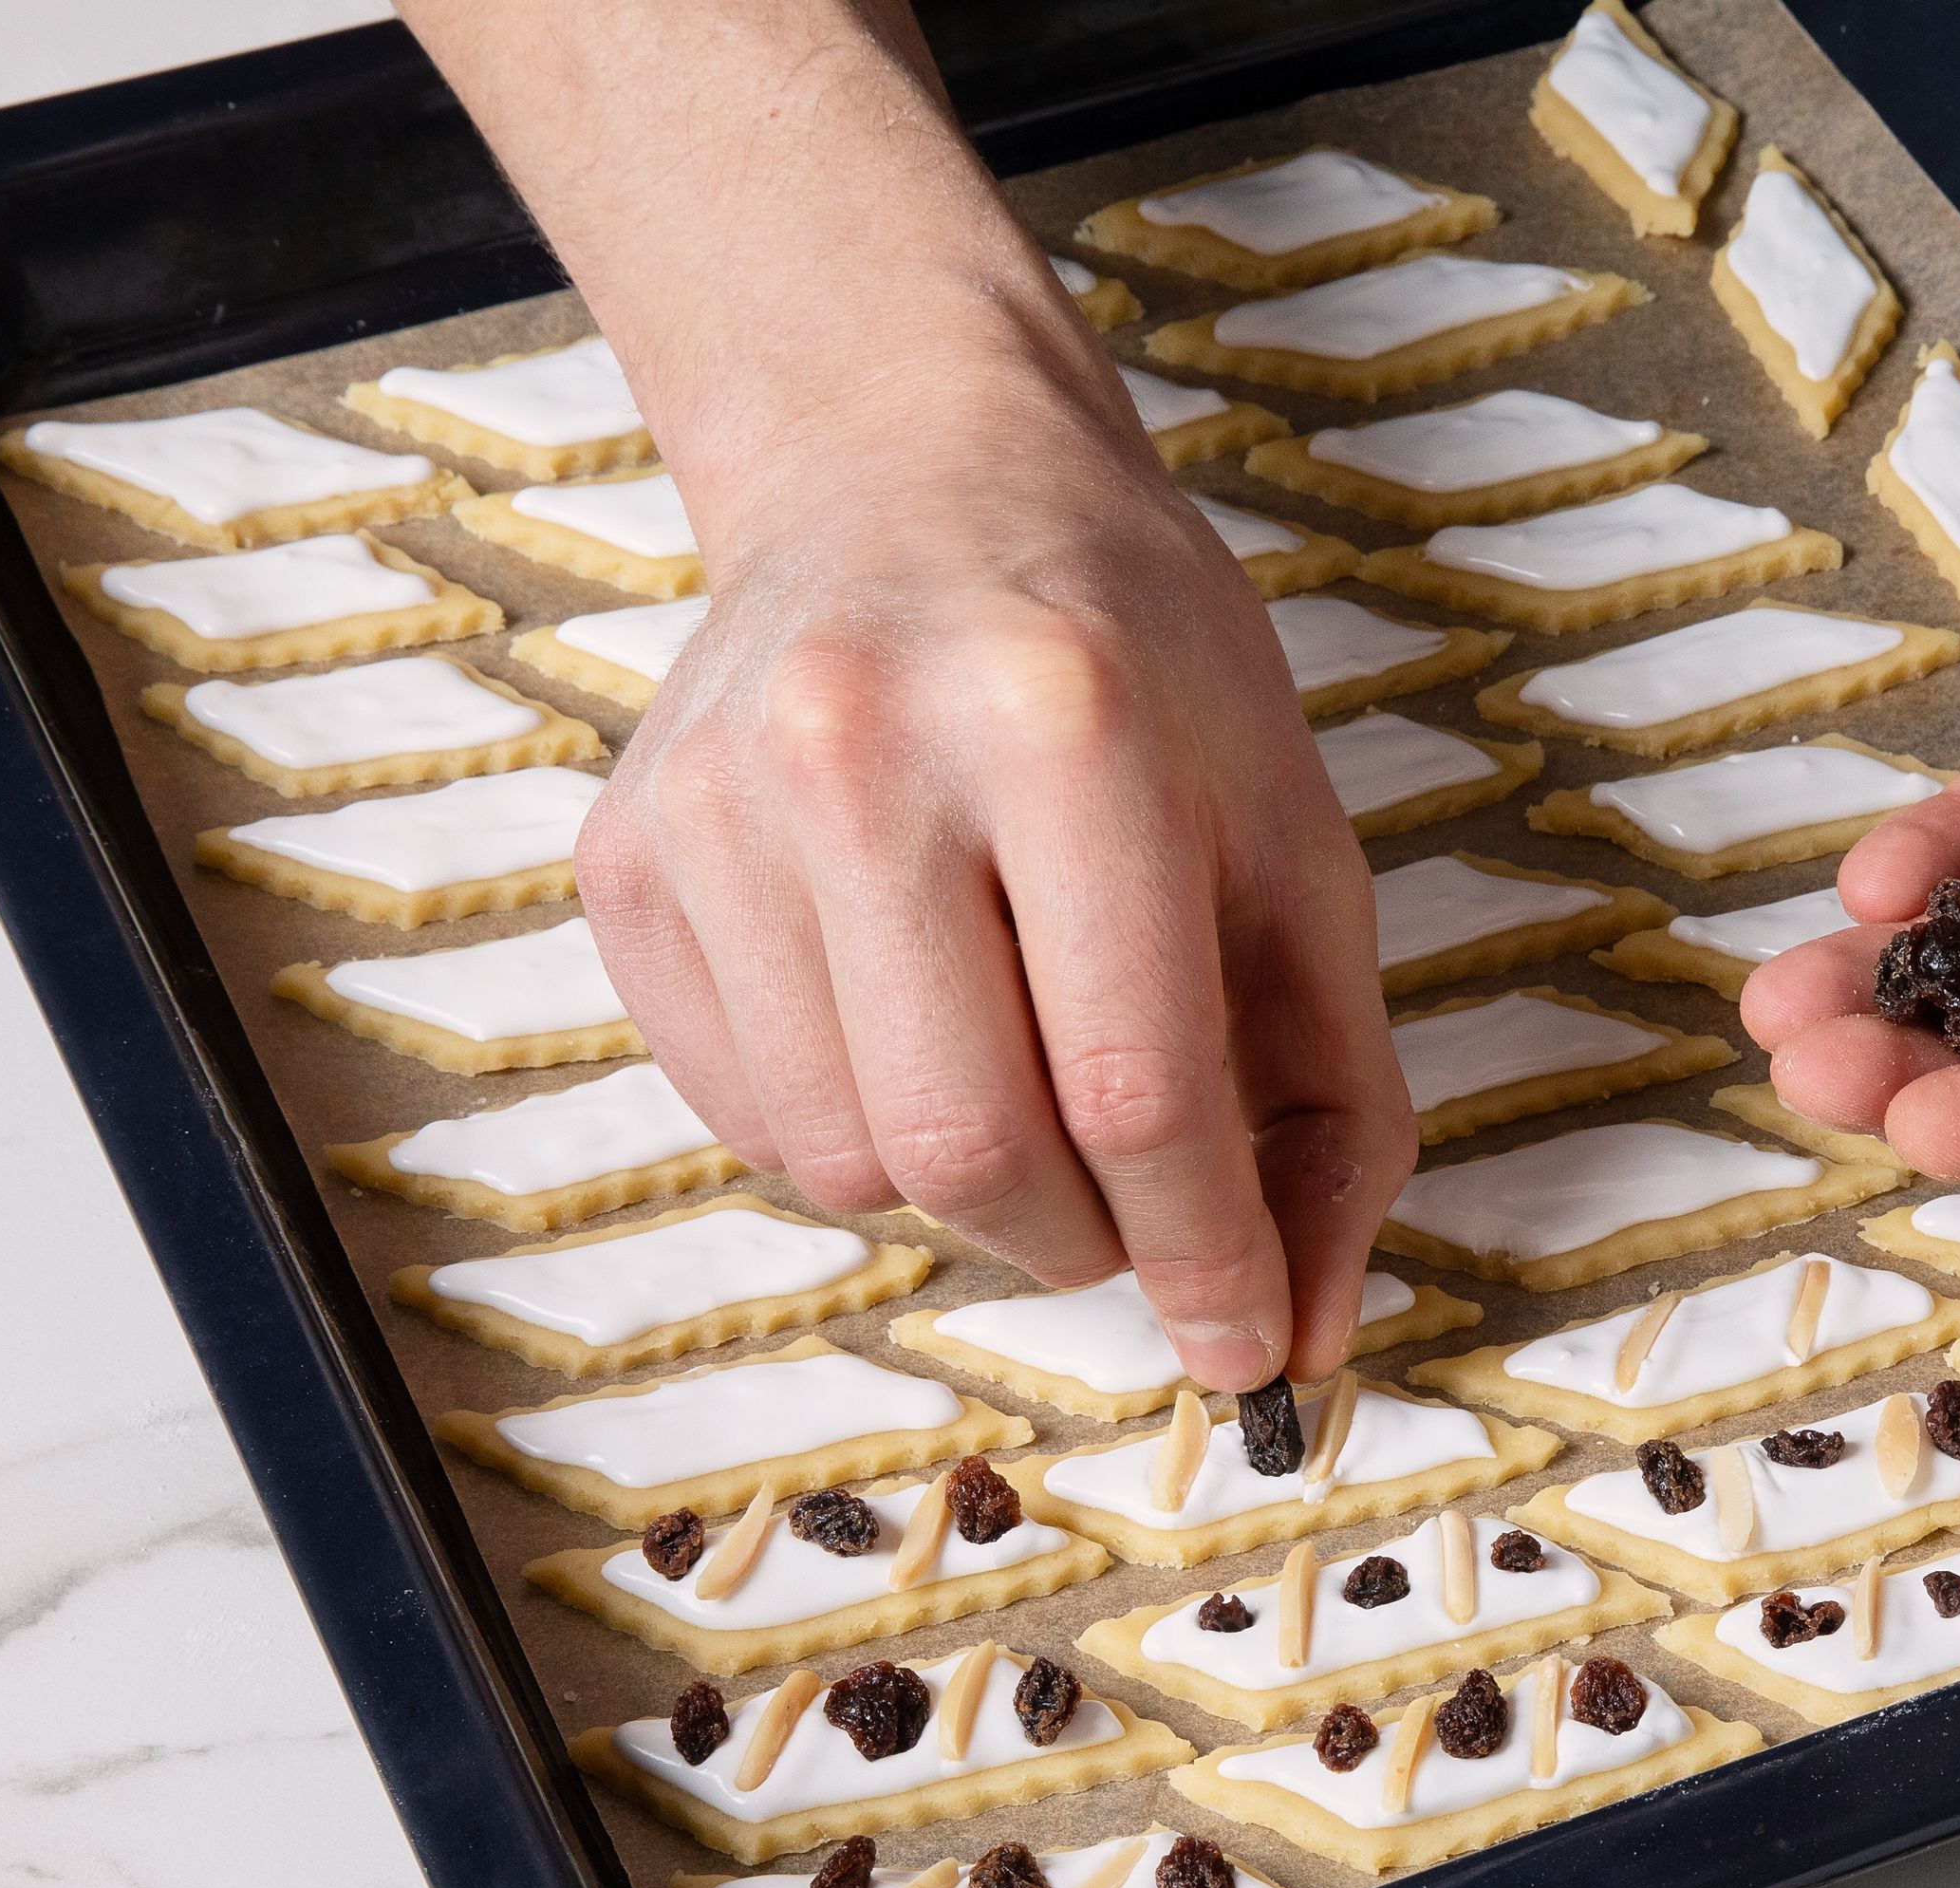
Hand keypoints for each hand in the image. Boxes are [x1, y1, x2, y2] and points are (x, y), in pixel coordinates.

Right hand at [576, 297, 1411, 1394]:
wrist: (912, 472)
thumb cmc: (1138, 667)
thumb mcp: (1296, 843)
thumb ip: (1335, 1100)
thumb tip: (1299, 1334)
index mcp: (1066, 725)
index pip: (1133, 1086)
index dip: (1205, 1255)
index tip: (1247, 1344)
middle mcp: (860, 749)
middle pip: (973, 1148)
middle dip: (1085, 1236)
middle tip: (1136, 1195)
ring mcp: (715, 802)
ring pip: (850, 1164)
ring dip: (971, 1195)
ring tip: (1031, 1082)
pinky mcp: (624, 854)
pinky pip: (751, 1119)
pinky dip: (860, 1137)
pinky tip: (918, 1025)